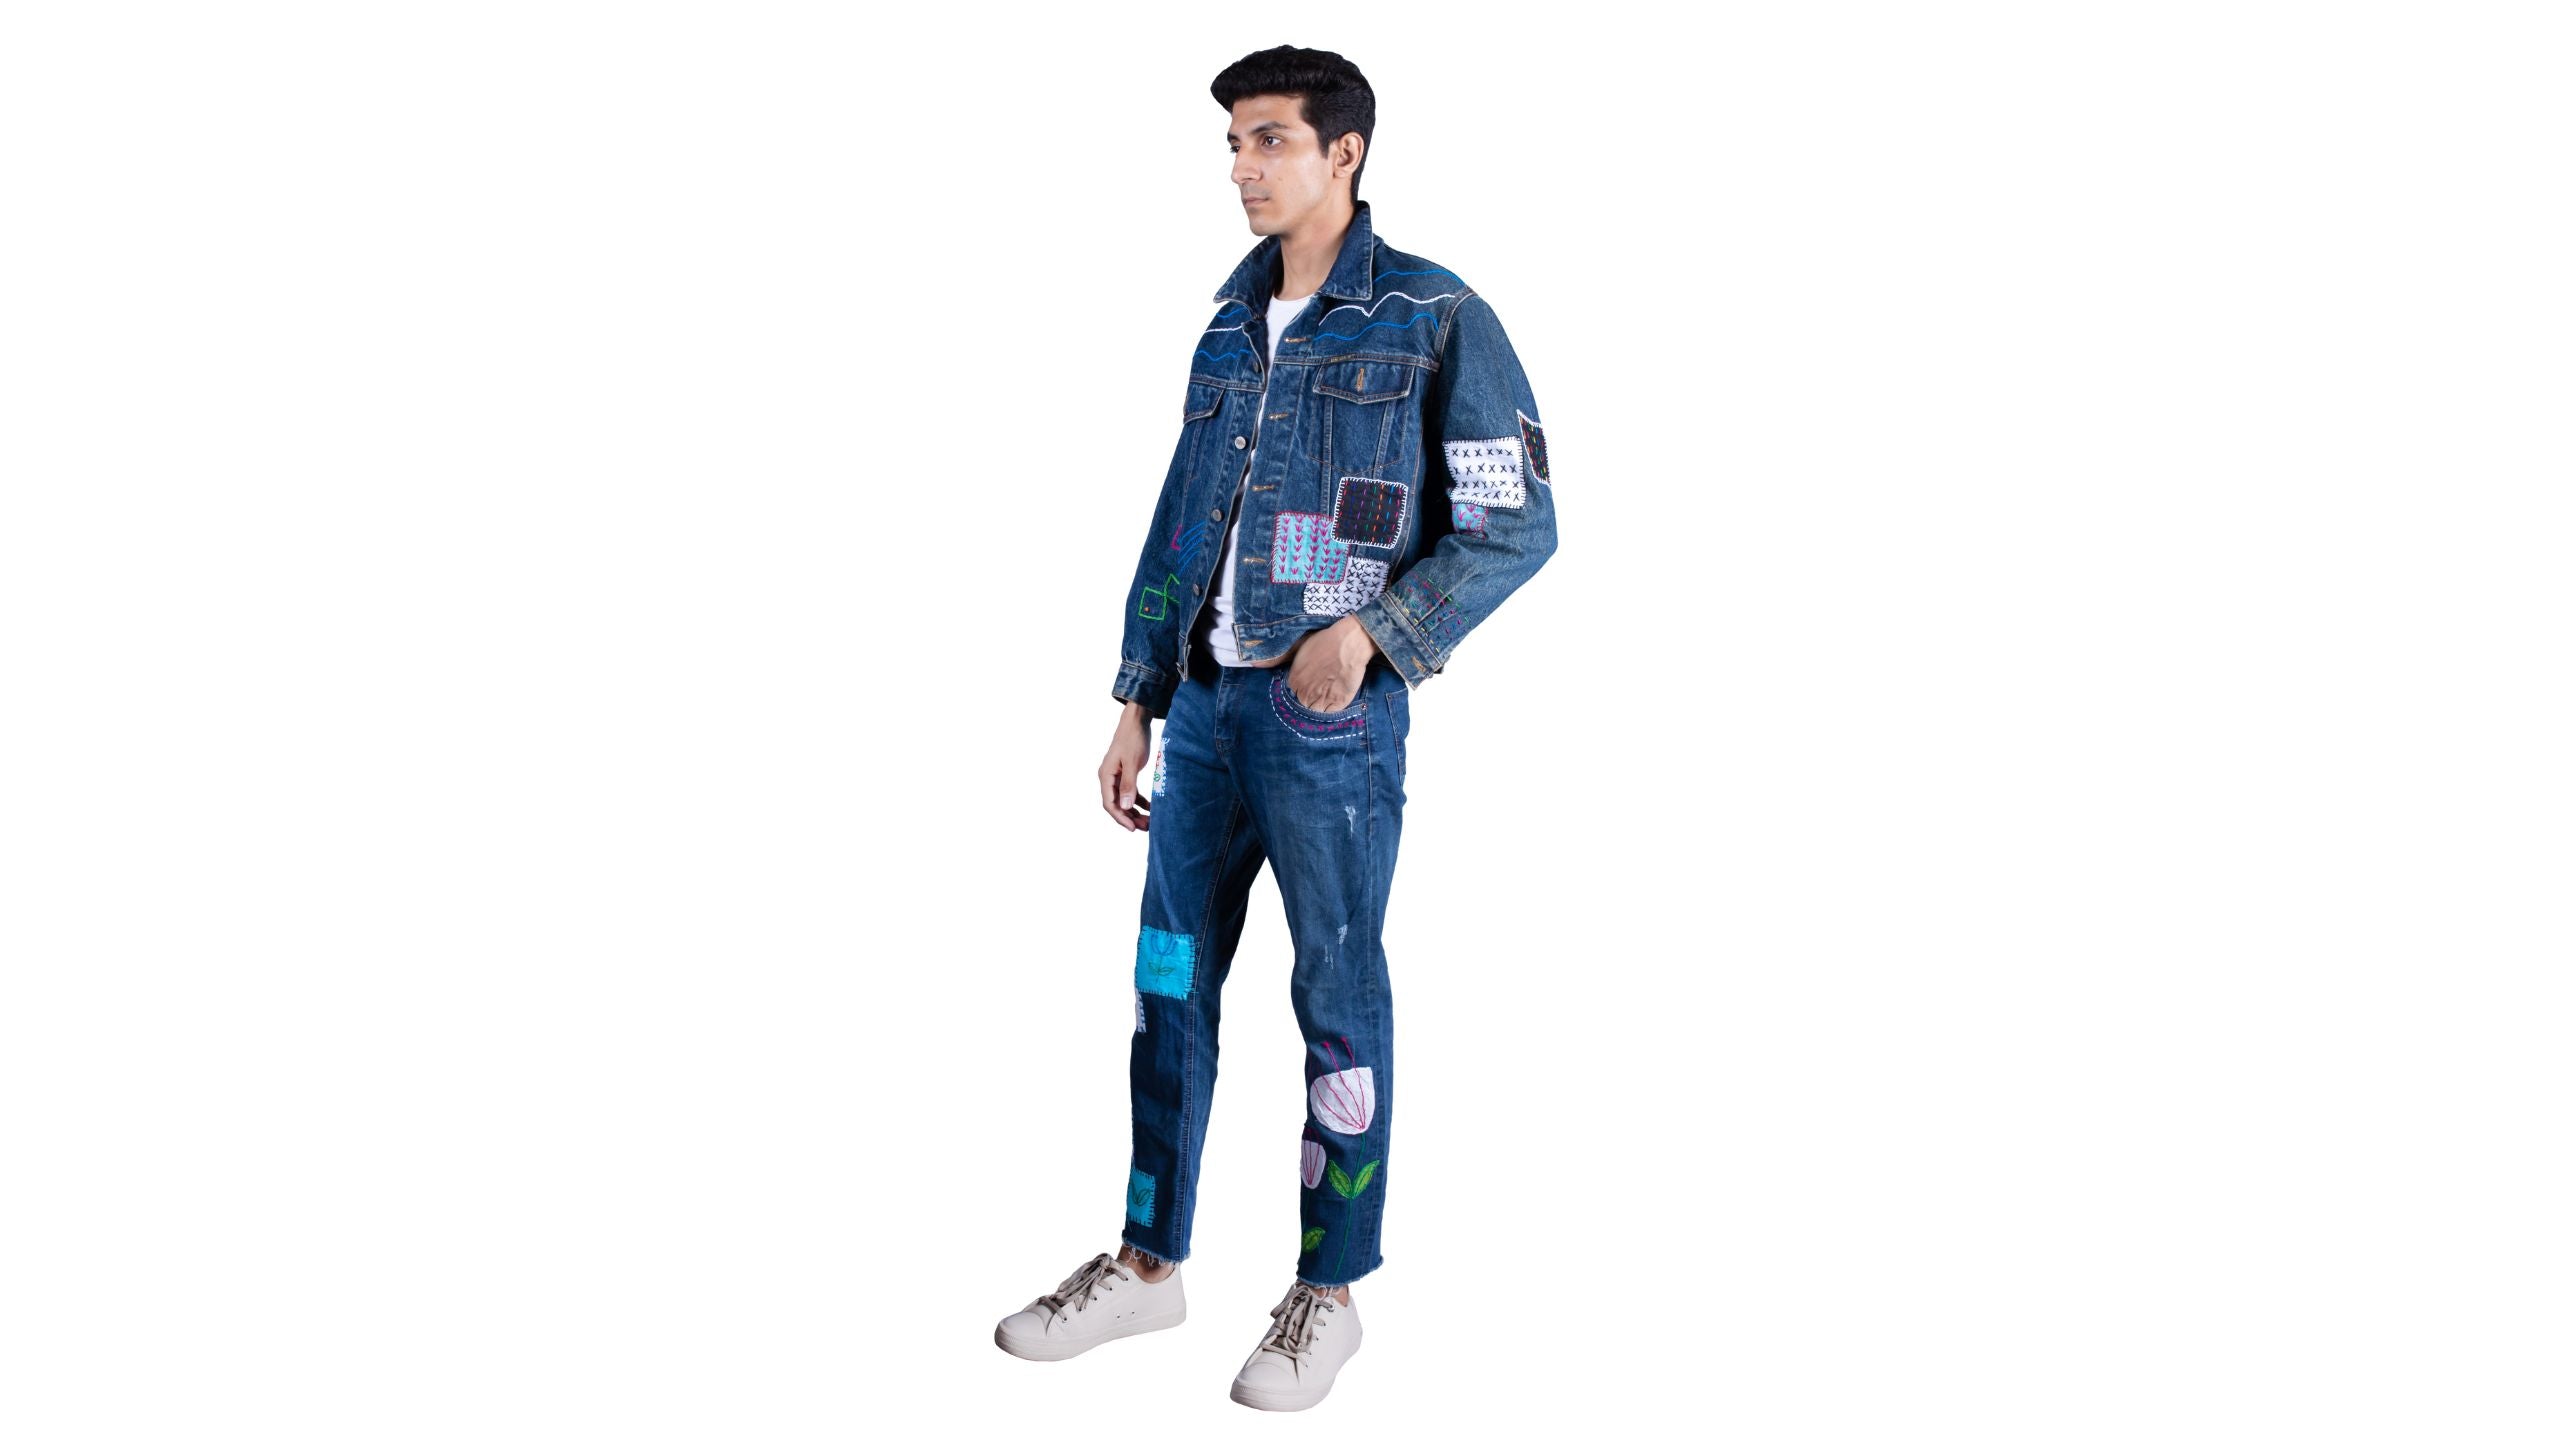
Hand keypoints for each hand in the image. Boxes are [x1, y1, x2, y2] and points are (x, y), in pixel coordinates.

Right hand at [1098, 702, 1153, 831]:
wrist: (1136, 721)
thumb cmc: (1133, 739)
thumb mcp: (1132, 762)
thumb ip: (1128, 785)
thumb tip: (1124, 806)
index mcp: (1106, 775)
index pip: (1110, 803)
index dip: (1121, 818)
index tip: (1133, 828)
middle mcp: (1109, 778)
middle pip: (1117, 805)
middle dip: (1130, 817)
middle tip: (1146, 827)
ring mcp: (1117, 777)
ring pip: (1124, 801)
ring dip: (1135, 812)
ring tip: (1149, 822)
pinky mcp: (1126, 774)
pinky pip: (1131, 793)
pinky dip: (1140, 801)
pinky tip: (1151, 808)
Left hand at [1286, 616, 1377, 713]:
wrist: (1349, 643)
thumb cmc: (1324, 641)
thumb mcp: (1298, 645)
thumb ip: (1278, 657)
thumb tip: (1255, 664)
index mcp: (1294, 680)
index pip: (1291, 694)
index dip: (1300, 690)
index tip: (1307, 685)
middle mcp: (1305, 692)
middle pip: (1302, 705)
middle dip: (1308, 699)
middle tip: (1318, 690)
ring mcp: (1321, 699)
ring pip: (1314, 711)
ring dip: (1318, 706)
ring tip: (1326, 695)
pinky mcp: (1338, 703)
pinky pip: (1329, 715)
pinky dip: (1330, 710)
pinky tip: (1333, 700)